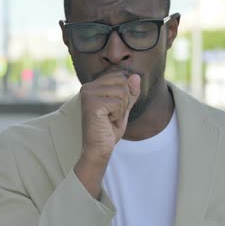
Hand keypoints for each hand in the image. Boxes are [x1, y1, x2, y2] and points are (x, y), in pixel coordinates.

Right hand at [74, 72, 139, 197]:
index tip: (115, 110)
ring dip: (122, 109)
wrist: (99, 149)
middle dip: (125, 100)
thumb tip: (136, 76)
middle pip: (122, 80)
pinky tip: (107, 122)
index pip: (120, 76)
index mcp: (93, 86)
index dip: (126, 93)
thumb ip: (130, 92)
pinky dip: (118, 115)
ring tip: (110, 119)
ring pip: (122, 91)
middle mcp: (88, 87)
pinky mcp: (92, 103)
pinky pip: (118, 103)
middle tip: (113, 115)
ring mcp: (88, 94)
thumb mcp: (124, 108)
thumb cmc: (108, 130)